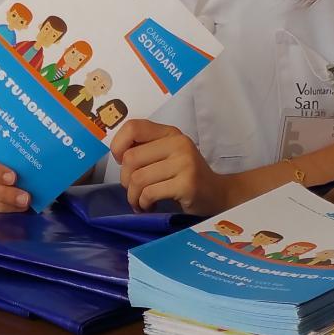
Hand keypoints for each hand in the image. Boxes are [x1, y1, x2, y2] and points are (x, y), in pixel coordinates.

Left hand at [110, 119, 229, 215]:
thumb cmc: (185, 175)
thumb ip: (146, 149)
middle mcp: (178, 143)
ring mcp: (184, 163)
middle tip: (133, 190)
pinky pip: (150, 193)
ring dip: (133, 196)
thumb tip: (116, 154)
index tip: (121, 161)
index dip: (118, 145)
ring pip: (138, 178)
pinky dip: (144, 203)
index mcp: (170, 133)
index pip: (133, 127)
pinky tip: (150, 207)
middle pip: (131, 158)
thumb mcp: (168, 155)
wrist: (217, 194)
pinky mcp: (187, 184)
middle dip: (125, 180)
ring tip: (140, 202)